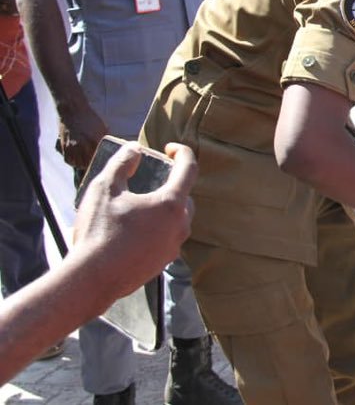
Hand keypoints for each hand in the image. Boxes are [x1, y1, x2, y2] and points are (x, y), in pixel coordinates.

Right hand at [57, 109, 107, 170]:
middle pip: (88, 164)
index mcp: (95, 141)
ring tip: (85, 164)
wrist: (73, 110)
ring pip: (77, 164)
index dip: (100, 162)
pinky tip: (77, 160)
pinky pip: (68, 160)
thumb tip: (111, 148)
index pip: (99, 159)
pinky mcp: (64, 146)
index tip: (102, 163)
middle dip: (91, 165)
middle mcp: (83, 146)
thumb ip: (105, 140)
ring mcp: (72, 147)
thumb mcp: (102, 128)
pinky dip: (72, 162)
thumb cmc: (89, 118)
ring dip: (81, 165)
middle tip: (94, 165)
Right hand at [71, 142, 195, 298]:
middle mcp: (180, 225)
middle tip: (153, 178)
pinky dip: (157, 228)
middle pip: (184, 196)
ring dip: (165, 208)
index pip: (189, 169)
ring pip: (177, 219)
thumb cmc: (99, 231)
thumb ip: (122, 163)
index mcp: (171, 204)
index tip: (170, 148)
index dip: (182, 153)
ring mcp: (174, 246)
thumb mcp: (105, 188)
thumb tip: (135, 150)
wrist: (92, 278)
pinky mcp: (164, 262)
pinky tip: (135, 230)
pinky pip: (167, 238)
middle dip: (172, 183)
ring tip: (140, 205)